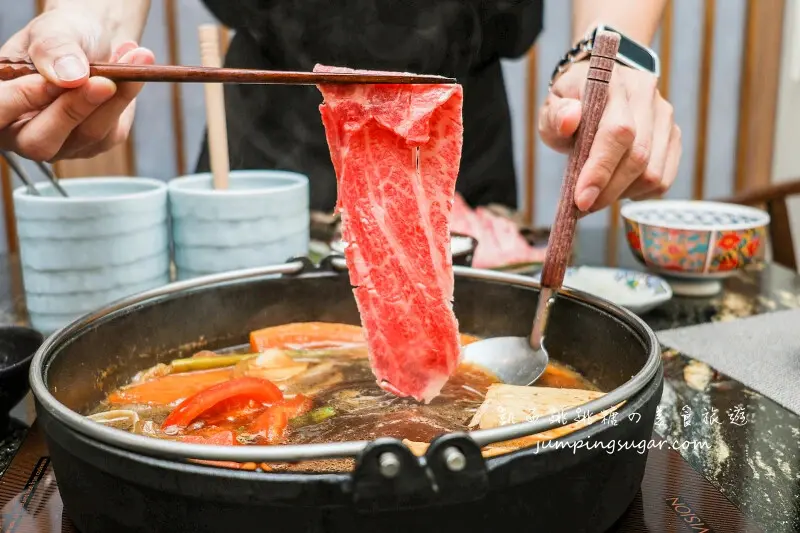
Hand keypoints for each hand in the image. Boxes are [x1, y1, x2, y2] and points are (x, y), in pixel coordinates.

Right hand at [0, 9, 153, 160]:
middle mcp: (24, 133)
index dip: (24, 98)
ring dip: (114, 98)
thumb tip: (71, 77)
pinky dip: (126, 98)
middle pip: (41, 142)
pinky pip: (112, 131)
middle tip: (103, 80)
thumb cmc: (61, 38)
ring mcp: (61, 145)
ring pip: (87, 135)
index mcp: (1, 103)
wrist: (91, 41)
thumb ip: (53, 50)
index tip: (55, 76)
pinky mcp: (95, 144)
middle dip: (75, 108)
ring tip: (134, 57)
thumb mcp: (52, 31)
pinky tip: (133, 72)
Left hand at [538, 61, 681, 212]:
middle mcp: (646, 96)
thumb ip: (556, 115)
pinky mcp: (673, 136)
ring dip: (622, 193)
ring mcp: (664, 117)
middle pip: (638, 156)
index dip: (601, 169)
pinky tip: (618, 187)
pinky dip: (638, 193)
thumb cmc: (570, 104)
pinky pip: (663, 179)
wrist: (596, 91)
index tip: (582, 199)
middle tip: (583, 206)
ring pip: (653, 173)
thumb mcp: (552, 107)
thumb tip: (569, 121)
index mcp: (614, 84)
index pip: (618, 131)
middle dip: (608, 191)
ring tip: (598, 194)